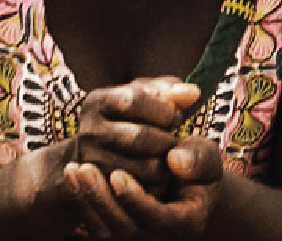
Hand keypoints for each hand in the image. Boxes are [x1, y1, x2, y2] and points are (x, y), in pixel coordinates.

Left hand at [63, 137, 220, 238]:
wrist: (184, 188)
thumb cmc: (195, 170)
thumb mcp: (206, 160)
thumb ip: (198, 158)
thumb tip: (176, 159)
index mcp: (185, 222)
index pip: (158, 220)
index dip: (136, 200)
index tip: (117, 174)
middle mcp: (159, 237)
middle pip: (125, 230)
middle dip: (102, 199)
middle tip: (84, 168)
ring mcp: (136, 237)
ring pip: (104, 232)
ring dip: (85, 200)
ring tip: (72, 169)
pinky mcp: (116, 231)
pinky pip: (94, 226)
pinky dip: (80, 202)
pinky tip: (70, 174)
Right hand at [64, 77, 200, 197]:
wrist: (102, 155)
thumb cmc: (134, 120)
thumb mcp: (146, 99)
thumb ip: (171, 92)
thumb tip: (192, 93)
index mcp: (97, 102)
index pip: (132, 100)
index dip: (163, 110)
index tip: (173, 116)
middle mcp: (88, 131)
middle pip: (139, 137)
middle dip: (167, 140)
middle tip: (171, 141)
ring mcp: (95, 162)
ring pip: (148, 167)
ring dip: (168, 164)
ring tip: (166, 158)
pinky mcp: (108, 188)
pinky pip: (149, 190)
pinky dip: (163, 183)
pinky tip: (159, 174)